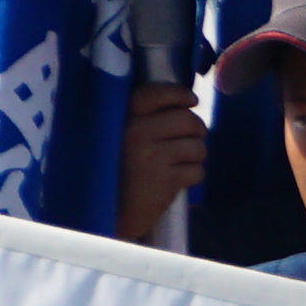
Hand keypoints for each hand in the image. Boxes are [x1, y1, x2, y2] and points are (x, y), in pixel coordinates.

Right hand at [116, 77, 209, 250]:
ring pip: (198, 147)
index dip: (180, 94)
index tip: (191, 101)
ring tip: (180, 162)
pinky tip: (176, 180)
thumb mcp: (118, 136)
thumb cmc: (117, 170)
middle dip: (197, 130)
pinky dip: (192, 176)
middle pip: (188, 120)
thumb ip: (145, 118)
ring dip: (195, 156)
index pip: (157, 93)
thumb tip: (187, 105)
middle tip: (192, 138)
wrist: (107, 213)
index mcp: (123, 117)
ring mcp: (152, 157)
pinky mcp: (165, 181)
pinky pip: (197, 171)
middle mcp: (136, 132)